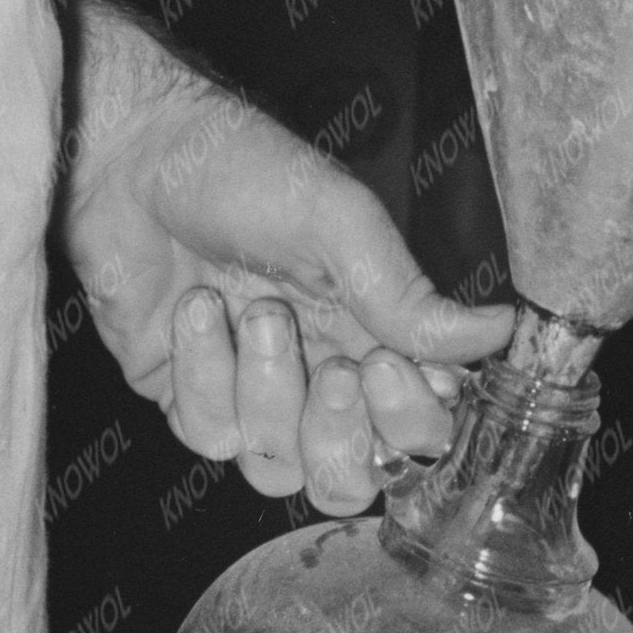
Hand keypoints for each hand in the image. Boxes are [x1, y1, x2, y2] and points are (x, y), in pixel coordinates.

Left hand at [59, 0, 515, 517]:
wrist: (131, 156)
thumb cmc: (242, 169)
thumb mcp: (340, 221)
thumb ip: (409, 292)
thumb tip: (501, 332)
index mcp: (373, 333)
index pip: (420, 428)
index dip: (412, 422)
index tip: (390, 366)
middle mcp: (318, 374)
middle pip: (353, 476)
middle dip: (341, 432)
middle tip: (331, 368)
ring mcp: (249, 394)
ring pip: (277, 465)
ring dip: (266, 392)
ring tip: (250, 310)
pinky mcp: (185, 397)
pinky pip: (207, 435)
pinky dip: (203, 372)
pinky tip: (193, 307)